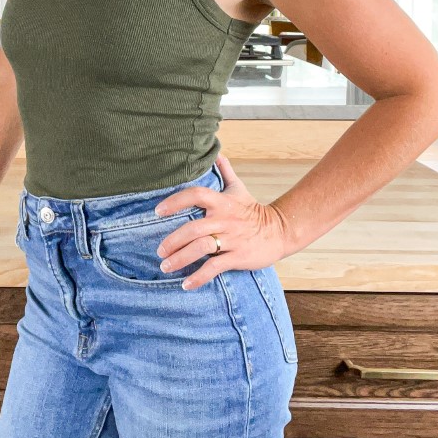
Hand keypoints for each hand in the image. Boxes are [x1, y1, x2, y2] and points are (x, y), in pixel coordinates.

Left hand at [152, 153, 290, 290]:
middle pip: (193, 228)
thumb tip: (217, 153)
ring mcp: (232, 239)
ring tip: (166, 266)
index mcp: (222, 202)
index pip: (196, 195)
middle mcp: (225, 219)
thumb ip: (225, 172)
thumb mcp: (239, 189)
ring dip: (180, 259)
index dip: (175, 201)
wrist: (280, 231)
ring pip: (201, 248)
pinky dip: (198, 277)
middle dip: (172, 241)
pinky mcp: (238, 256)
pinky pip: (215, 267)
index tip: (158, 211)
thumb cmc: (253, 211)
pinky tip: (186, 284)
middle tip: (160, 251)